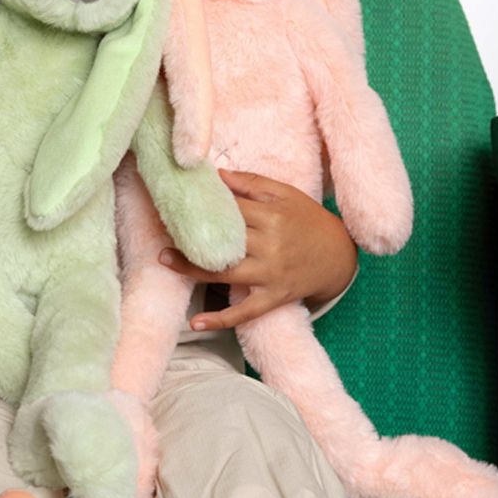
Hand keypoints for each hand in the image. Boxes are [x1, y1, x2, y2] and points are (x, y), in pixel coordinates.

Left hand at [159, 170, 356, 331]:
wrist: (339, 256)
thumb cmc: (308, 219)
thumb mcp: (285, 194)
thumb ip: (251, 183)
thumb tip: (217, 174)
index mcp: (272, 215)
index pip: (229, 209)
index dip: (201, 206)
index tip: (174, 202)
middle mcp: (271, 245)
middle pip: (223, 240)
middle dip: (190, 235)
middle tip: (159, 228)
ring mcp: (272, 274)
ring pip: (226, 273)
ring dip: (192, 269)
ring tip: (164, 260)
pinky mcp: (275, 297)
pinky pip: (245, 312)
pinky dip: (221, 320)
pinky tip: (195, 323)